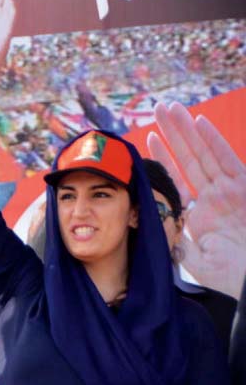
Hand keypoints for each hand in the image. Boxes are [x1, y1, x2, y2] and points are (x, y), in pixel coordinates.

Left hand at [148, 102, 245, 297]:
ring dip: (187, 129)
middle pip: (189, 158)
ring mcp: (230, 189)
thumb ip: (174, 241)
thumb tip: (156, 227)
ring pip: (204, 152)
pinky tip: (199, 122)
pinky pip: (226, 159)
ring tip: (170, 108)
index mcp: (199, 212)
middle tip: (157, 108)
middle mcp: (214, 196)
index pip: (176, 179)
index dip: (163, 158)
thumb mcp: (194, 259)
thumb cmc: (229, 276)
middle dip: (173, 133)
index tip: (148, 139)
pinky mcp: (244, 186)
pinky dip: (213, 140)